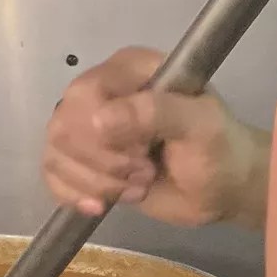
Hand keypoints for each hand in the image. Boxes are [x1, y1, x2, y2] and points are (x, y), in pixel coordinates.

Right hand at [41, 47, 269, 227]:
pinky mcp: (86, 162)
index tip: (144, 151)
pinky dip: (73, 195)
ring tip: (139, 185)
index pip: (85, 93)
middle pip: (64, 125)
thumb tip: (99, 121)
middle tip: (145, 171)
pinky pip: (53, 174)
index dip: (104, 131)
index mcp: (130, 70)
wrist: (223, 187)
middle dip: (103, 161)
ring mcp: (91, 128)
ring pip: (56, 152)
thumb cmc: (218, 148)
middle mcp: (103, 93)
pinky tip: (101, 206)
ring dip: (96, 181)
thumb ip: (154, 112)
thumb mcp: (199, 124)